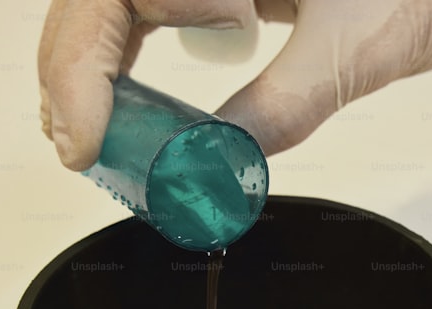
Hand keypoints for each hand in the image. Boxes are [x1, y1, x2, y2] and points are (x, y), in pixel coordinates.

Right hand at [38, 0, 431, 169]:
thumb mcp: (353, 49)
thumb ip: (281, 107)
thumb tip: (215, 169)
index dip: (79, 68)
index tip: (84, 141)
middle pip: (97, 4)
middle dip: (78, 77)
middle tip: (83, 153)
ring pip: (117, 11)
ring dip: (97, 75)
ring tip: (96, 141)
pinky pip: (157, 18)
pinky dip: (137, 68)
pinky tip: (137, 111)